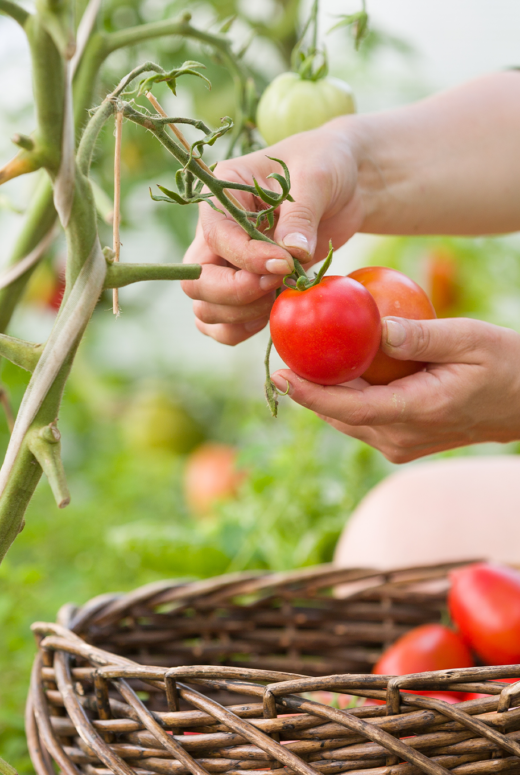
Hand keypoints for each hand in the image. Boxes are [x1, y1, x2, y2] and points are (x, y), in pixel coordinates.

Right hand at [181, 122, 365, 344]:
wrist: (343, 183)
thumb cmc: (326, 165)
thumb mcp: (316, 177)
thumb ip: (300, 216)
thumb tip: (291, 254)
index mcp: (220, 195)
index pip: (216, 239)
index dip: (247, 259)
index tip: (285, 265)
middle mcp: (213, 233)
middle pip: (196, 281)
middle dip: (235, 293)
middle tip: (276, 286)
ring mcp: (224, 264)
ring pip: (204, 309)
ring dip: (239, 315)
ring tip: (279, 298)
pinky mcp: (242, 287)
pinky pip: (221, 324)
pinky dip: (241, 329)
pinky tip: (274, 314)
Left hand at [271, 317, 519, 462]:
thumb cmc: (507, 365)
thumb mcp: (472, 339)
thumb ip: (425, 337)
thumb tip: (378, 330)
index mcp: (417, 412)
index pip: (349, 407)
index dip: (309, 393)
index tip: (278, 375)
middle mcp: (401, 437)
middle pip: (339, 414)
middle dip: (306, 389)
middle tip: (280, 357)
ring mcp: (401, 444)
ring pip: (346, 419)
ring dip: (323, 394)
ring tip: (299, 362)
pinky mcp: (402, 441)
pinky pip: (362, 419)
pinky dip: (344, 397)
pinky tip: (334, 370)